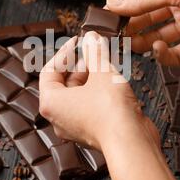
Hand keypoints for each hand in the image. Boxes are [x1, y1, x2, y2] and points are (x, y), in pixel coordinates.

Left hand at [39, 31, 159, 152]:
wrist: (129, 142)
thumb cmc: (110, 111)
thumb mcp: (101, 72)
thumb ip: (94, 52)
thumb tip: (91, 38)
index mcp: (51, 102)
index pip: (49, 71)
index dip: (64, 53)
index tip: (78, 42)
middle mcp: (58, 117)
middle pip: (63, 83)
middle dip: (79, 64)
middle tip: (94, 51)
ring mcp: (74, 126)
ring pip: (78, 95)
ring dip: (90, 77)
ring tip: (105, 64)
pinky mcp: (91, 131)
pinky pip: (89, 106)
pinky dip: (97, 92)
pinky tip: (112, 82)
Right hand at [106, 0, 179, 64]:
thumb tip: (112, 4)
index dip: (122, 5)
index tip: (104, 17)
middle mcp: (179, 2)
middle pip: (147, 17)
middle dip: (130, 26)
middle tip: (113, 37)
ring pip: (158, 36)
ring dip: (143, 42)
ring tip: (129, 47)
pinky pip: (176, 53)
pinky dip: (165, 55)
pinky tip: (158, 50)